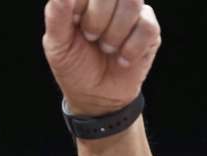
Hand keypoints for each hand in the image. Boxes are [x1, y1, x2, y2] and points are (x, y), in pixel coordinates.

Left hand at [42, 0, 160, 115]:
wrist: (96, 96)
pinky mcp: (150, 30)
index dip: (81, 8)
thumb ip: (56, 16)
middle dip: (97, 20)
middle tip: (91, 38)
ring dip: (115, 33)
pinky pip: (147, 26)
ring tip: (107, 49)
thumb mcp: (57, 45)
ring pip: (132, 2)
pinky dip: (131, 48)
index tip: (75, 24)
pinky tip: (122, 59)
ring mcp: (132, 12)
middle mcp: (110, 0)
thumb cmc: (75, 66)